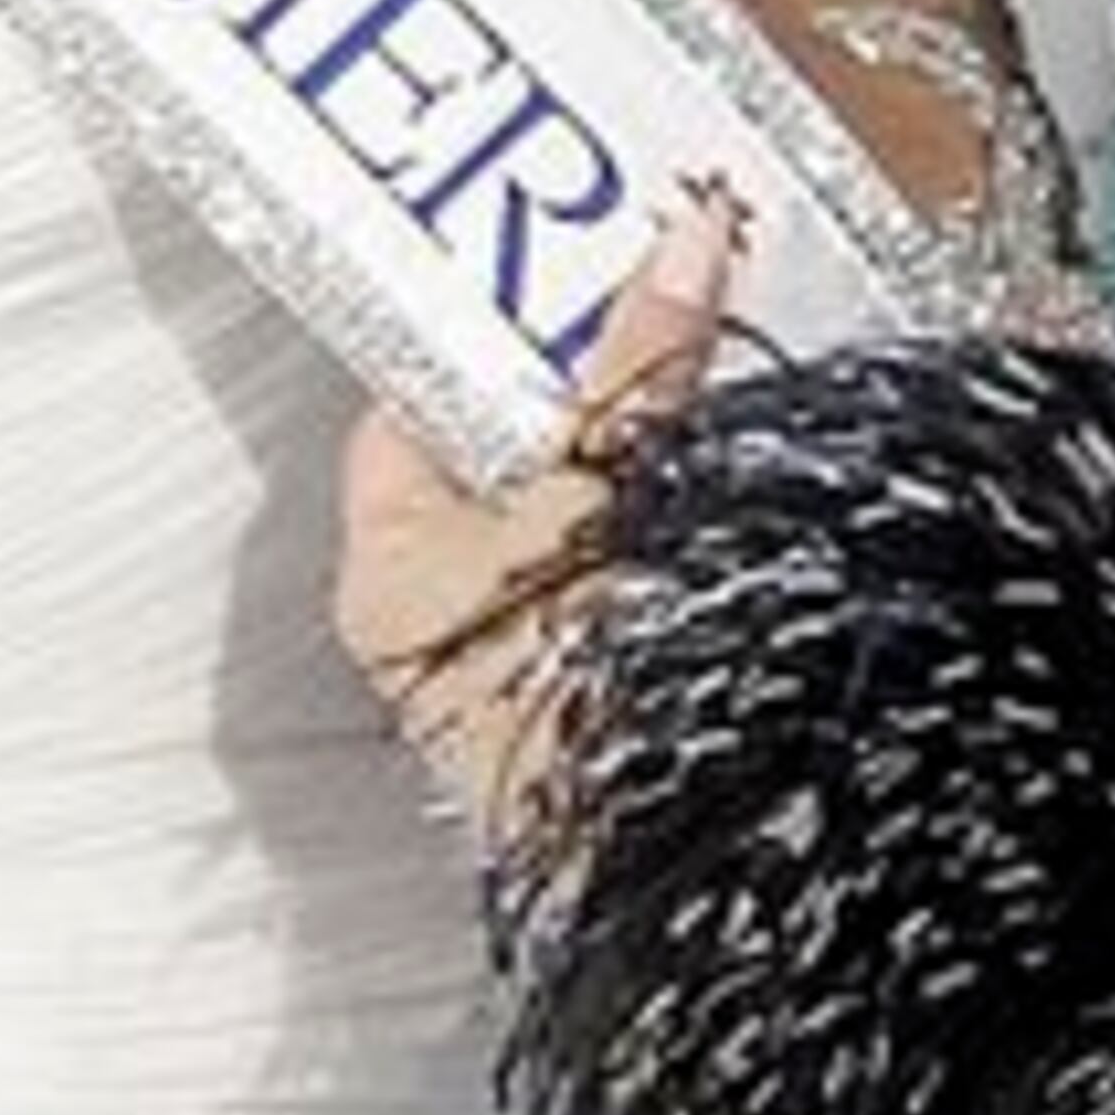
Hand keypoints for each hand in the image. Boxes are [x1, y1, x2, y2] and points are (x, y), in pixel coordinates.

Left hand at [332, 183, 743, 827]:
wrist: (689, 871)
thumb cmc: (597, 715)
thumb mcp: (614, 495)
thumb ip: (645, 367)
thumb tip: (681, 243)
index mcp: (385, 564)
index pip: (419, 390)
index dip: (492, 314)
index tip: (565, 250)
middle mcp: (432, 620)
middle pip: (507, 442)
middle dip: (587, 370)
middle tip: (652, 280)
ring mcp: (514, 664)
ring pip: (575, 502)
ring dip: (644, 434)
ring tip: (703, 345)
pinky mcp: (595, 695)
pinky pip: (624, 560)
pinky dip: (671, 507)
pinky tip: (728, 457)